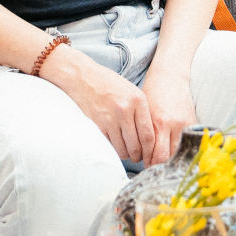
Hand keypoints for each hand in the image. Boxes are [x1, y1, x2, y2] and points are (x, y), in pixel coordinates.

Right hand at [43, 46, 154, 162]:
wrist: (84, 78)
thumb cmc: (111, 85)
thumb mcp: (133, 92)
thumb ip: (143, 112)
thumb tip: (150, 138)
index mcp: (138, 101)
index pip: (148, 135)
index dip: (151, 150)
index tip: (150, 155)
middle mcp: (125, 110)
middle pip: (136, 145)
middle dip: (139, 156)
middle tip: (139, 158)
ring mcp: (109, 118)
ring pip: (122, 149)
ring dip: (127, 155)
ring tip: (129, 154)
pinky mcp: (96, 125)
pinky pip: (109, 145)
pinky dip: (114, 149)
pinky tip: (116, 146)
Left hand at [139, 68, 197, 166]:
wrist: (170, 76)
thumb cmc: (152, 92)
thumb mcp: (144, 111)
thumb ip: (143, 132)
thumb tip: (138, 153)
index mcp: (158, 122)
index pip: (154, 154)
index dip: (148, 164)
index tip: (144, 166)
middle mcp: (173, 125)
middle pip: (166, 157)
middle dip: (157, 164)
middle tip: (150, 167)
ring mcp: (185, 124)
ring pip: (178, 152)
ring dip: (169, 159)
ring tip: (161, 160)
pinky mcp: (193, 122)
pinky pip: (188, 143)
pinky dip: (180, 149)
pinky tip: (172, 150)